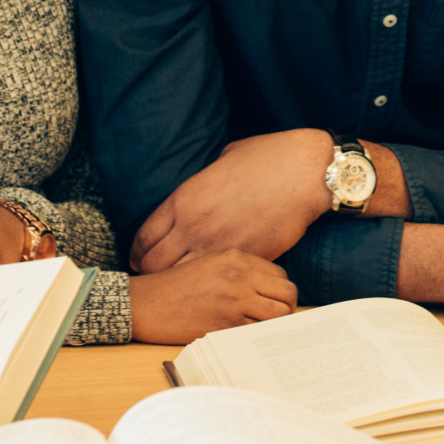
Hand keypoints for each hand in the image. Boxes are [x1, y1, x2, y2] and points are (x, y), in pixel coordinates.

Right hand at [130, 250, 297, 343]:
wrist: (146, 304)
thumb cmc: (174, 285)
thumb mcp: (208, 263)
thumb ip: (238, 269)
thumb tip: (267, 287)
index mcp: (236, 257)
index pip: (280, 274)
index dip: (281, 289)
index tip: (275, 299)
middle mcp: (239, 276)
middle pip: (287, 293)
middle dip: (288, 306)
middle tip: (279, 316)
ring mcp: (234, 301)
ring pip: (279, 315)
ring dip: (277, 323)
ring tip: (267, 328)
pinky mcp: (226, 325)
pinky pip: (258, 332)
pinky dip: (258, 336)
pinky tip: (249, 337)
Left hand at [132, 130, 334, 272]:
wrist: (304, 174)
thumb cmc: (267, 158)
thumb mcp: (221, 161)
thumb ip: (202, 182)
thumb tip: (200, 191)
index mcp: (184, 199)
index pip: (144, 237)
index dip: (138, 251)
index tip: (142, 257)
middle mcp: (194, 226)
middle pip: (153, 264)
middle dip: (151, 271)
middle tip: (157, 275)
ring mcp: (218, 247)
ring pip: (180, 278)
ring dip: (179, 281)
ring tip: (183, 284)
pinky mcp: (244, 260)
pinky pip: (217, 279)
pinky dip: (212, 283)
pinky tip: (214, 282)